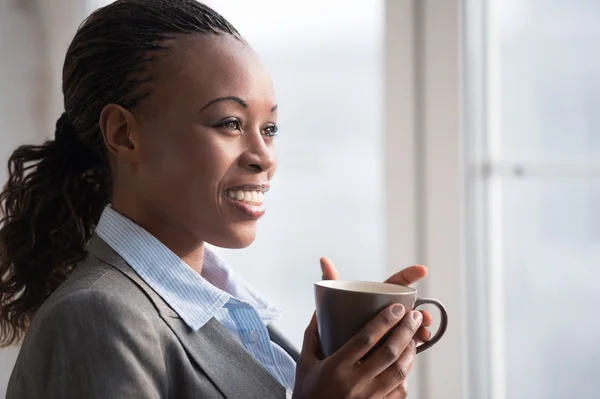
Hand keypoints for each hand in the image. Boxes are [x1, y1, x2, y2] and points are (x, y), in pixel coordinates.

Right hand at [293, 304, 421, 398]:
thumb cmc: (308, 395)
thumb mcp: (305, 365)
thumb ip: (312, 337)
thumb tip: (319, 312)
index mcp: (336, 367)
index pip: (366, 339)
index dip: (384, 321)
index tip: (397, 308)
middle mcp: (355, 383)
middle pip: (388, 352)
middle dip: (405, 331)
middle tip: (414, 316)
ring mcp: (369, 398)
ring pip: (399, 372)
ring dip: (410, 352)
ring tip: (413, 338)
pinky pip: (399, 391)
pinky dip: (405, 376)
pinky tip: (405, 365)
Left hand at [320, 257, 433, 343]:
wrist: (327, 358)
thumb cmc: (330, 326)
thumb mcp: (331, 305)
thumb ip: (329, 282)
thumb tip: (323, 259)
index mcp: (373, 298)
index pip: (393, 284)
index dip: (407, 275)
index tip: (422, 270)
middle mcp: (383, 314)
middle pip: (406, 309)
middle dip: (417, 312)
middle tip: (423, 316)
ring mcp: (387, 333)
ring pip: (408, 329)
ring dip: (419, 329)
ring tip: (423, 334)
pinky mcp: (388, 352)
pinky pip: (405, 349)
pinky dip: (414, 347)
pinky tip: (418, 347)